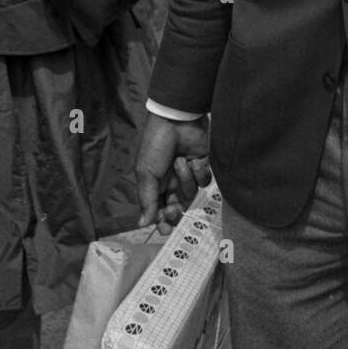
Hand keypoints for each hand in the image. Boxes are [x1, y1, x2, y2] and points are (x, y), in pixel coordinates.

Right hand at [137, 113, 210, 231]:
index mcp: (155, 185)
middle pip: (179, 207)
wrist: (176, 120)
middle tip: (174, 208)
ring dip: (187, 180)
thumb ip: (147, 199)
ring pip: (192, 193)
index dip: (164, 222)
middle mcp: (172, 182)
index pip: (160, 211)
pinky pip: (205, 180)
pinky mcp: (203, 165)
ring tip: (181, 162)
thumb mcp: (146, 172)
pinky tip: (194, 160)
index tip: (166, 228)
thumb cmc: (156, 145)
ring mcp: (189, 174)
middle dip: (177, 210)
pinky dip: (200, 172)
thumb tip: (142, 224)